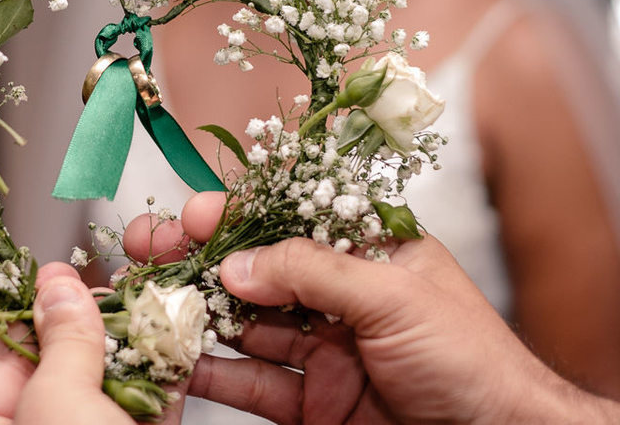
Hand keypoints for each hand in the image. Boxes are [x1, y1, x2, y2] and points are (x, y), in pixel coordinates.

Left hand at [0, 262, 180, 424]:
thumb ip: (62, 342)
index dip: (33, 308)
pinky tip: (178, 326)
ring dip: (139, 334)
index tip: (57, 271)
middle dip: (93, 318)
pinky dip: (170, 365)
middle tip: (111, 279)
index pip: (6, 356)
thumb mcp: (57, 402)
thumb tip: (59, 288)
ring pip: (117, 379)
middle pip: (67, 362)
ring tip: (150, 291)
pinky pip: (156, 399)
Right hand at [124, 192, 619, 424]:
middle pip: (253, 270)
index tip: (188, 216)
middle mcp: (337, 297)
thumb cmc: (473, 360)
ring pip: (243, 327)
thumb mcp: (393, 296)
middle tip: (146, 249)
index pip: (286, 219)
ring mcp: (322, 352)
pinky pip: (250, 383)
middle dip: (198, 258)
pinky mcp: (312, 404)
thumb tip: (236, 262)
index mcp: (366, 252)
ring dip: (194, 314)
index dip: (234, 215)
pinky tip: (176, 359)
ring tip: (147, 301)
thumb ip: (311, 271)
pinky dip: (211, 373)